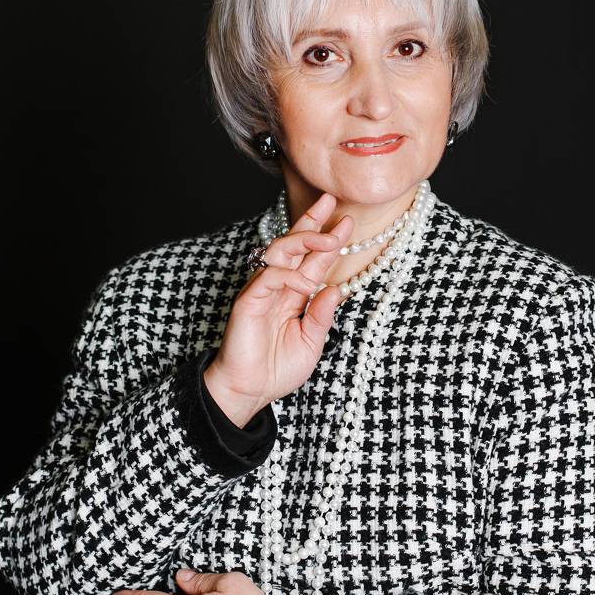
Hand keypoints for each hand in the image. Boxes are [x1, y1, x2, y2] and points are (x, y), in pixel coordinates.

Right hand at [202, 191, 351, 423]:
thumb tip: (335, 288)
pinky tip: (305, 283)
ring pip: (279, 252)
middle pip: (294, 245)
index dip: (328, 239)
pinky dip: (288, 276)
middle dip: (313, 221)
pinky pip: (268, 278)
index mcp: (294, 295)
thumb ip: (322, 316)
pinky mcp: (248, 301)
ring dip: (304, 240)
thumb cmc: (277, 369)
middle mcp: (278, 287)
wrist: (250, 390)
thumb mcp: (312, 342)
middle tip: (333, 203)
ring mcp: (261, 291)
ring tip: (328, 238)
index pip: (312, 260)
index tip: (347, 221)